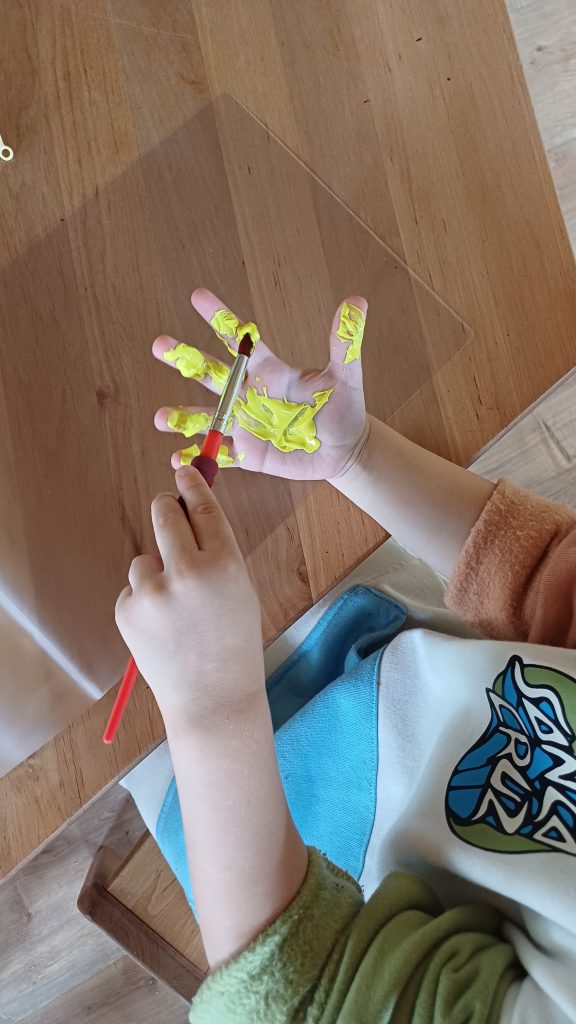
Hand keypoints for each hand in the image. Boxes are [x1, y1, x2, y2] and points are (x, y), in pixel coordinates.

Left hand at [115, 466, 264, 725]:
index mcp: (225, 563)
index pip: (202, 507)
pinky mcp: (128, 612)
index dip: (192, 484)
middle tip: (166, 508)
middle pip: (163, 515)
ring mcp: (154, 593)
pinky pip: (133, 590)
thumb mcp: (240, 588)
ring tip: (176, 610)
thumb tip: (190, 508)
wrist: (214, 697)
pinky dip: (144, 602)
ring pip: (144, 558)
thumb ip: (217, 550)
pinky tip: (163, 629)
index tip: (184, 471)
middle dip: (164, 507)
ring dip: (155, 572)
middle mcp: (188, 572)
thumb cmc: (233, 641)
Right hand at [153, 288, 368, 480]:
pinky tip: (177, 459)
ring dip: (182, 416)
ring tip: (160, 417)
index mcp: (268, 370)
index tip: (198, 296)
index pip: (239, 340)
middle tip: (159, 345)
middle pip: (211, 374)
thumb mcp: (346, 376)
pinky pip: (218, 454)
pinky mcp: (248, 453)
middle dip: (184, 359)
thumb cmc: (343, 408)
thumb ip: (344, 343)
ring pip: (206, 416)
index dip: (220, 317)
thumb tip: (355, 302)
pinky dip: (198, 455)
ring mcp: (245, 424)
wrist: (344, 450)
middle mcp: (249, 394)